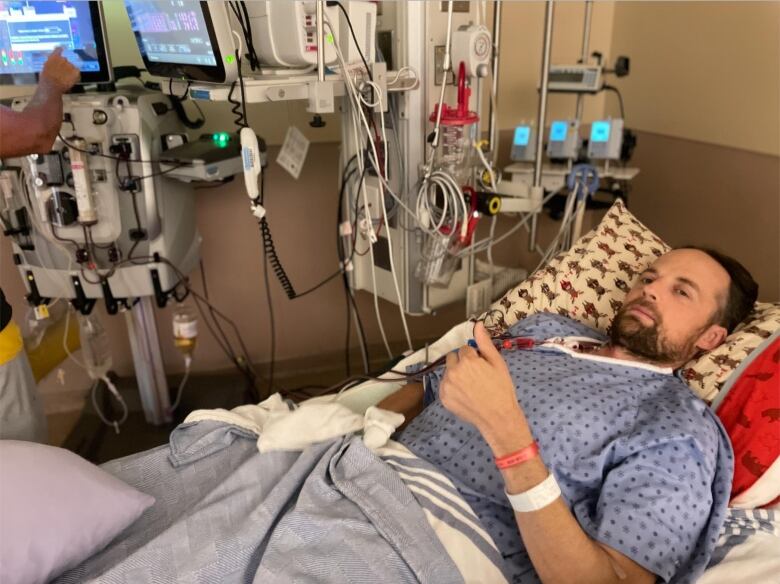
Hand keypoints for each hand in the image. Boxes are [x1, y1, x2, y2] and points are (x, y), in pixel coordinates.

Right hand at [39, 47, 79, 92]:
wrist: (51, 86)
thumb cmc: (45, 79)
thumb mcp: (44, 68)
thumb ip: (50, 63)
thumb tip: (51, 63)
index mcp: (53, 57)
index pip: (58, 49)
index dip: (60, 49)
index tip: (61, 48)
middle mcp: (63, 59)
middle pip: (65, 60)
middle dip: (64, 65)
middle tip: (61, 73)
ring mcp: (70, 65)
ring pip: (71, 67)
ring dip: (69, 71)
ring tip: (64, 78)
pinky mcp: (75, 72)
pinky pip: (77, 72)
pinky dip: (75, 75)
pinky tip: (71, 79)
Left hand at [440, 322, 532, 454]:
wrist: (498, 417)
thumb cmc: (501, 389)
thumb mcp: (497, 363)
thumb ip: (485, 343)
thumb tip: (477, 324)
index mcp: (467, 360)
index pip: (465, 349)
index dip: (475, 357)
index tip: (482, 367)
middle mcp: (453, 371)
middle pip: (453, 358)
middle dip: (462, 363)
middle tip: (476, 376)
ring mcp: (446, 385)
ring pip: (448, 371)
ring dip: (456, 374)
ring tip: (471, 387)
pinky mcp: (443, 398)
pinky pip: (445, 385)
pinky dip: (452, 388)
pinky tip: (465, 395)